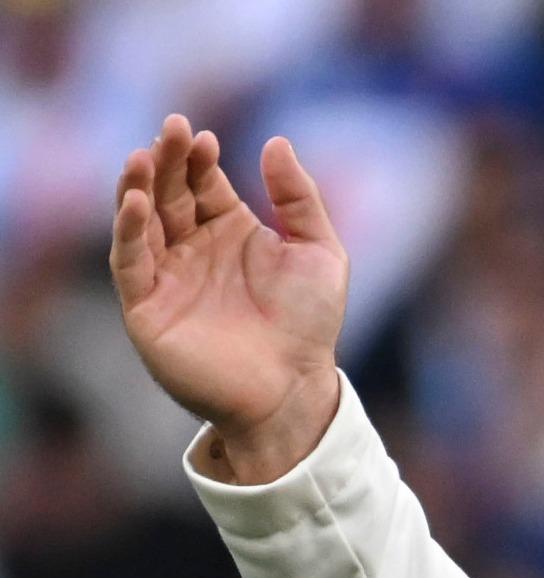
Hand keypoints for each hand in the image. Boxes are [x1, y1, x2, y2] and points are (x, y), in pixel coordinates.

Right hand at [110, 115, 348, 483]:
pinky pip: (129, 262)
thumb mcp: (320, 252)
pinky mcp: (147, 307)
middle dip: (166, 160)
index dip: (198, 158)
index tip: (202, 135)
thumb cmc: (311, 325)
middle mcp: (193, 249)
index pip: (202, 182)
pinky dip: (128, 231)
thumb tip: (276, 142)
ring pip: (141, 222)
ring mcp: (167, 276)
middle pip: (169, 193)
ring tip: (141, 156)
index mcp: (230, 232)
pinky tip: (135, 203)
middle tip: (170, 128)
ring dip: (137, 187)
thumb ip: (299, 198)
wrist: (294, 388)